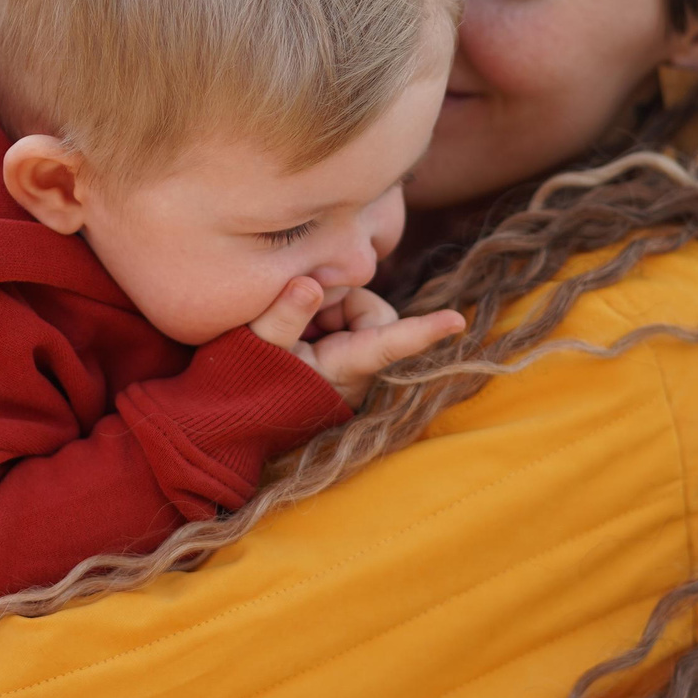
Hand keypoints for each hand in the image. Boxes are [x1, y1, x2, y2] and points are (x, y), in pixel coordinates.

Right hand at [246, 277, 464, 409]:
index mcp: (343, 367)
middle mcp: (357, 367)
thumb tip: (310, 284)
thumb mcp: (258, 347)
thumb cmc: (248, 382)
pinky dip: (320, 315)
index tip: (457, 321)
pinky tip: (295, 328)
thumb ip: (282, 316)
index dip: (423, 331)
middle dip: (338, 299)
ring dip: (325, 307)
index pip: (389, 344)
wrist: (240, 414)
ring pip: (357, 311)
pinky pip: (343, 319)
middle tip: (296, 307)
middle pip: (372, 312)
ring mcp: (352, 363)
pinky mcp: (343, 356)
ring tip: (290, 326)